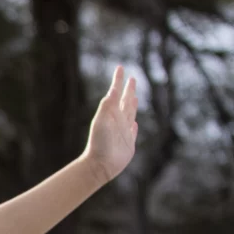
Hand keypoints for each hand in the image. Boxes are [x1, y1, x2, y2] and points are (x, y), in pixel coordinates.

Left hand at [83, 65, 139, 183]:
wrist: (99, 165)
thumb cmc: (99, 143)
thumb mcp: (101, 121)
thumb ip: (107, 106)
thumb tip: (112, 91)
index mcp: (111, 113)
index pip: (116, 92)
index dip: (118, 80)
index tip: (120, 67)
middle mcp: (117, 121)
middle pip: (125, 101)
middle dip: (128, 90)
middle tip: (132, 78)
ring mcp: (123, 132)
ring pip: (129, 114)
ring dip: (132, 104)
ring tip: (134, 97)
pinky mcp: (128, 143)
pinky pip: (132, 131)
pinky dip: (133, 125)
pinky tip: (134, 123)